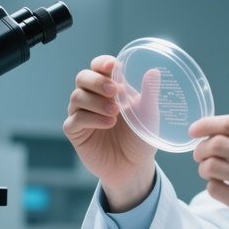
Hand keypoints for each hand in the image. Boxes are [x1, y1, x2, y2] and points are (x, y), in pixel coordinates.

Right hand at [63, 55, 158, 211]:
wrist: (134, 166)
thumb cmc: (141, 137)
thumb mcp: (149, 114)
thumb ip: (149, 93)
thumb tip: (154, 71)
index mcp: (110, 88)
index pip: (98, 67)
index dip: (102, 63)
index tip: (112, 65)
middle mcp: (93, 97)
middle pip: (83, 78)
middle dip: (97, 81)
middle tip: (114, 91)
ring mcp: (82, 113)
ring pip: (77, 97)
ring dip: (96, 102)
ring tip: (115, 113)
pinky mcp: (76, 132)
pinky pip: (75, 119)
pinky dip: (91, 119)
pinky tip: (108, 123)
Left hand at [190, 116, 228, 228]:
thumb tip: (223, 135)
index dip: (206, 124)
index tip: (194, 129)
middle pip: (215, 143)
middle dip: (201, 148)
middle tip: (199, 155)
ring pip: (210, 166)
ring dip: (204, 168)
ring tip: (210, 172)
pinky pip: (214, 189)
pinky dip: (212, 186)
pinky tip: (222, 188)